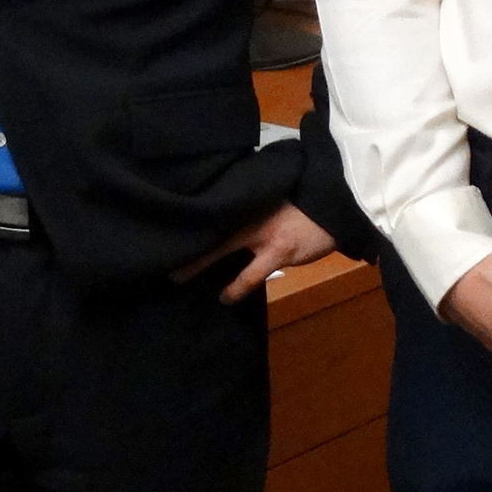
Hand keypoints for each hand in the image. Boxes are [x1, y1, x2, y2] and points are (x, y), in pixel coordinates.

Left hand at [175, 201, 341, 302]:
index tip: (166, 225)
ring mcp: (262, 232)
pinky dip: (236, 287)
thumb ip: (248, 200)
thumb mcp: (271, 193)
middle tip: (156, 251)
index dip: (189, 216)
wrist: (335, 204)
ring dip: (198, 264)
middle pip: (207, 225)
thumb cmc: (302, 201)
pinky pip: (251, 274)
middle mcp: (249, 211)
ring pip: (221, 249)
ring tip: (176, 277)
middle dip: (182, 239)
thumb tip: (223, 211)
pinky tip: (225, 298)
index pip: (210, 205)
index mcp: (246, 197)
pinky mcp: (278, 250)